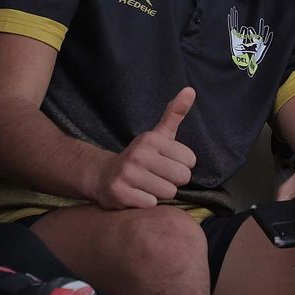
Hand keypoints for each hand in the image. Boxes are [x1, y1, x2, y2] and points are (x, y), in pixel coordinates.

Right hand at [91, 87, 196, 209]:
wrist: (104, 176)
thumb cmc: (141, 157)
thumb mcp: (158, 135)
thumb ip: (175, 114)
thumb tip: (190, 89)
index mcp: (151, 140)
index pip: (190, 160)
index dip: (182, 166)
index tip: (167, 164)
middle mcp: (138, 154)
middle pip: (181, 177)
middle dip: (174, 181)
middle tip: (158, 177)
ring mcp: (127, 174)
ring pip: (168, 193)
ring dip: (161, 194)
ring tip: (147, 186)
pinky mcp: (120, 193)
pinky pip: (152, 204)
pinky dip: (147, 203)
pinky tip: (137, 195)